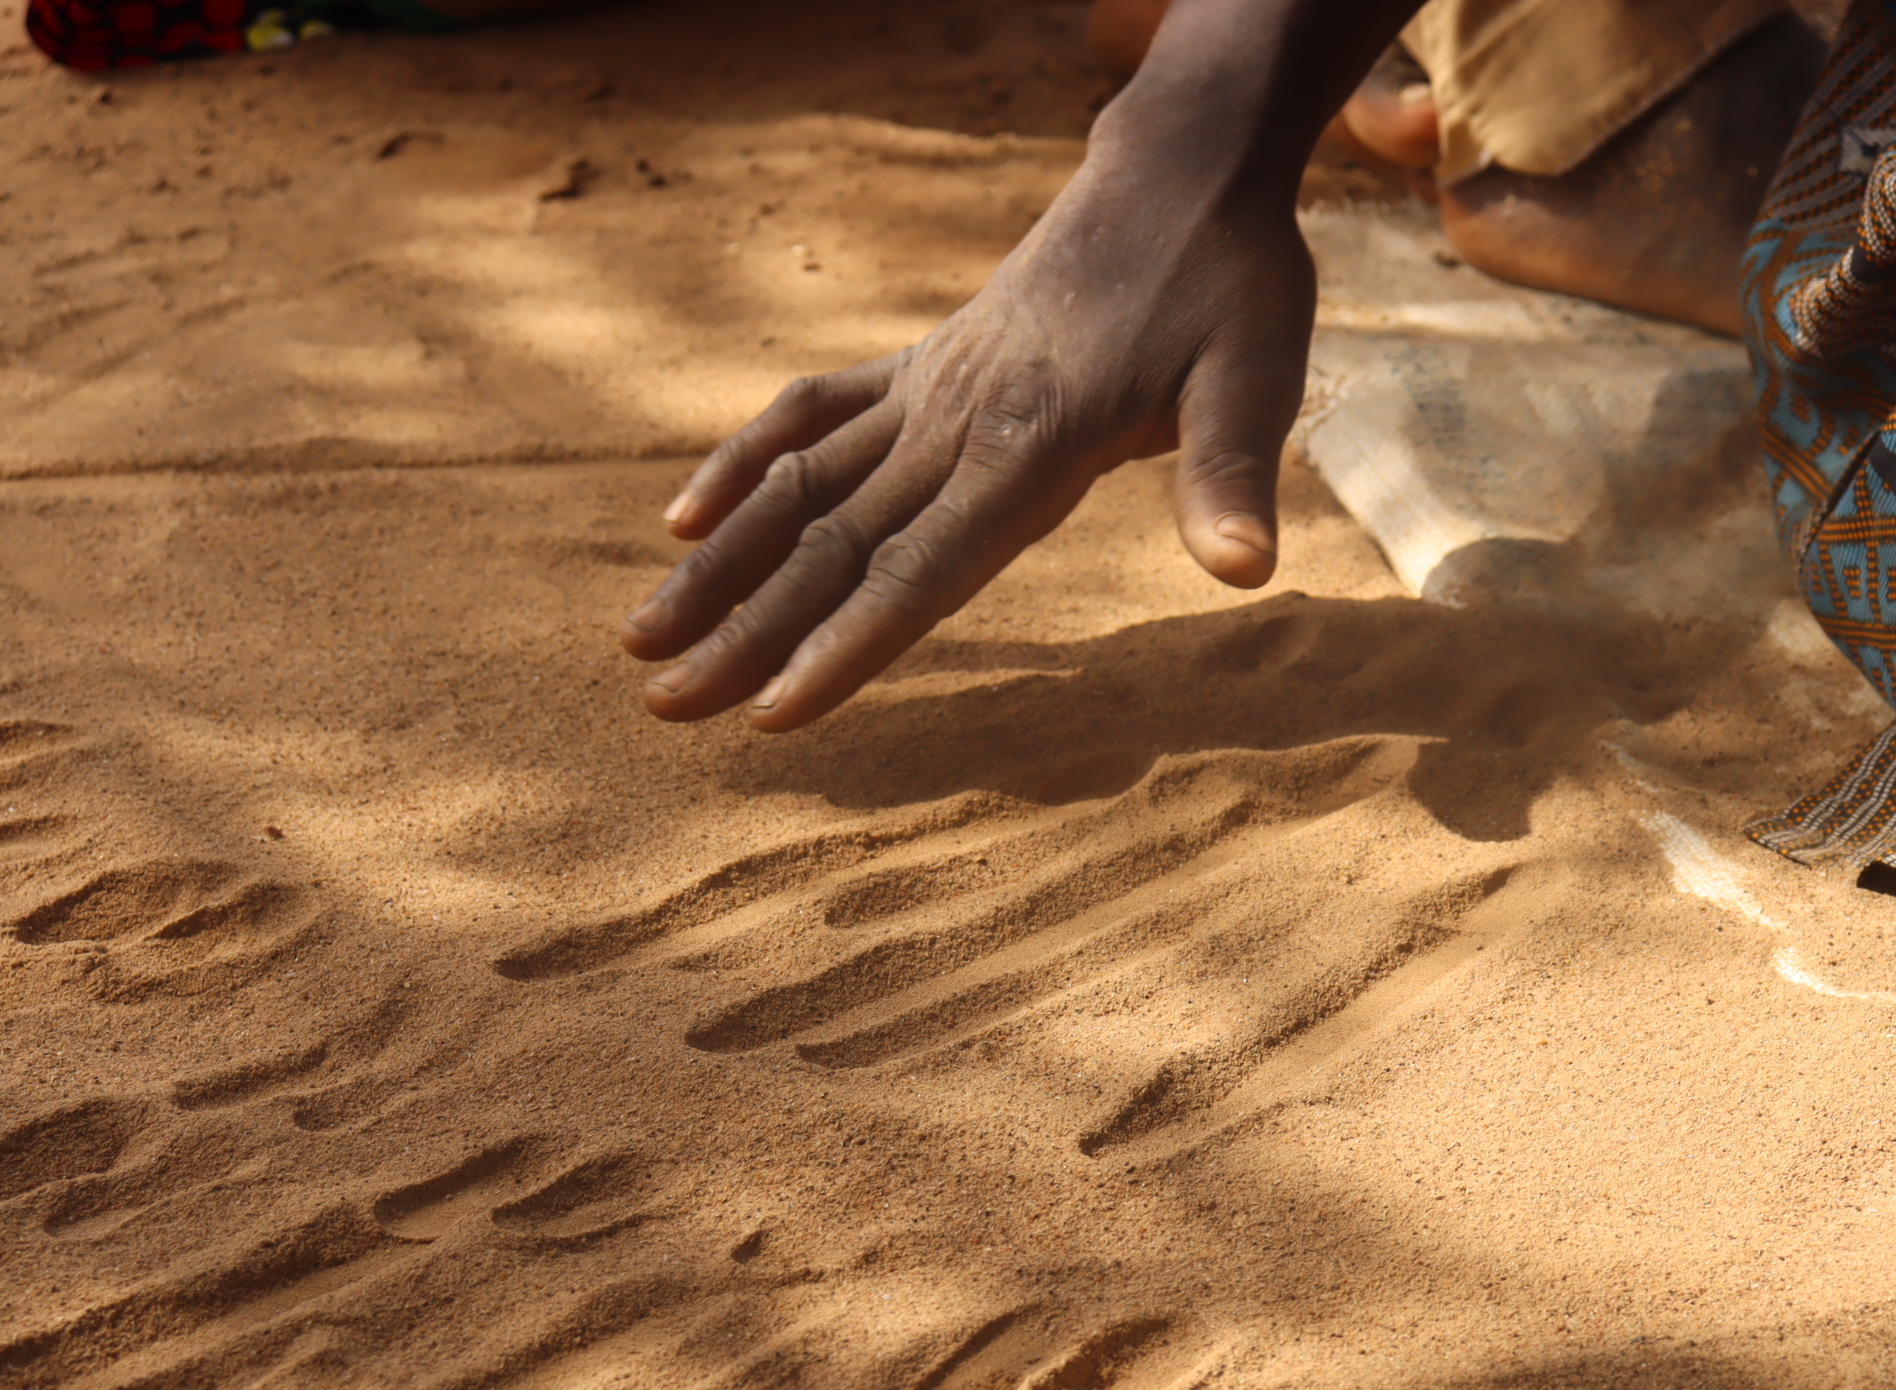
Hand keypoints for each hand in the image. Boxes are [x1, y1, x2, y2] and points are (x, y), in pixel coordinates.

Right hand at [618, 137, 1318, 730]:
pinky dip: (741, 464)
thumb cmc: (1228, 283)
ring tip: (638, 639)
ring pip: (796, 491)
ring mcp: (923, 393)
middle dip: (742, 633)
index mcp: (1032, 445)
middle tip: (662, 708)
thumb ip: (1231, 475)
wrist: (1178, 172)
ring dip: (715, 568)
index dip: (846, 645)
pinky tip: (681, 519)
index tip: (770, 711)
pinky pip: (806, 416)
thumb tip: (1248, 571)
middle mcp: (955, 423)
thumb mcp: (1257, 375)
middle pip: (831, 548)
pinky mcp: (915, 369)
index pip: (921, 569)